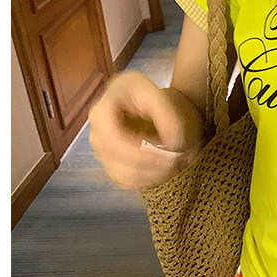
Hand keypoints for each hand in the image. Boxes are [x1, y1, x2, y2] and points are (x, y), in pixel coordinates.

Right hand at [87, 71, 204, 189]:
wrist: (142, 101)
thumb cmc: (146, 94)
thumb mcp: (158, 95)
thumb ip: (167, 117)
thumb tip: (172, 144)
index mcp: (101, 113)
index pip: (114, 141)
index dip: (141, 153)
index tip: (168, 154)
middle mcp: (96, 136)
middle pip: (120, 162)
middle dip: (153, 165)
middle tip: (180, 158)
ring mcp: (102, 154)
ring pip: (125, 176)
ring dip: (154, 175)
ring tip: (176, 163)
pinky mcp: (112, 166)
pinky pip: (128, 182)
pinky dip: (149, 179)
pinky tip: (164, 168)